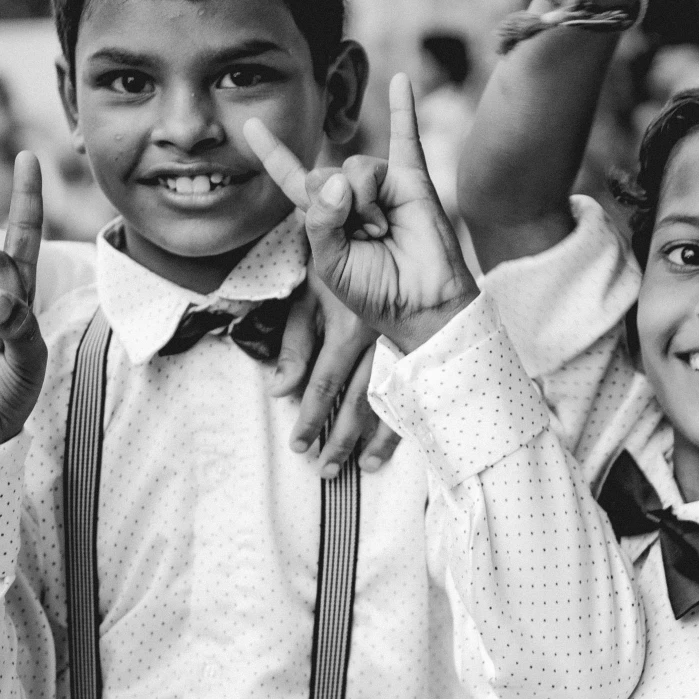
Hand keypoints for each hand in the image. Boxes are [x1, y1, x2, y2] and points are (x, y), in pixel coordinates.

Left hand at [246, 75, 477, 354]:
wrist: (423, 304)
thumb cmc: (376, 292)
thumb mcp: (331, 264)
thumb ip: (321, 222)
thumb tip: (338, 179)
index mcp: (324, 217)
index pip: (292, 178)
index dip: (272, 154)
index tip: (251, 125)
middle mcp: (350, 195)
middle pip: (324, 172)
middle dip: (338, 206)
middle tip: (364, 238)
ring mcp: (381, 185)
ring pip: (356, 167)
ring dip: (365, 202)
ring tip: (383, 231)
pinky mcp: (412, 181)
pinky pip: (405, 138)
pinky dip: (403, 108)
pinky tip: (399, 81)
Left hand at [267, 280, 403, 477]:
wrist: (371, 228)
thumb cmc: (334, 264)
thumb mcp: (308, 297)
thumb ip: (295, 344)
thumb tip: (280, 390)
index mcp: (349, 327)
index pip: (324, 384)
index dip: (311, 418)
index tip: (300, 446)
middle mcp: (379, 339)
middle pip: (359, 401)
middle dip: (341, 439)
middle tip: (327, 470)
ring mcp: (403, 341)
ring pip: (389, 397)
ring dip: (377, 437)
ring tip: (366, 466)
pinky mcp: (418, 340)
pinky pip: (413, 384)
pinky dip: (406, 413)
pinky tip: (400, 438)